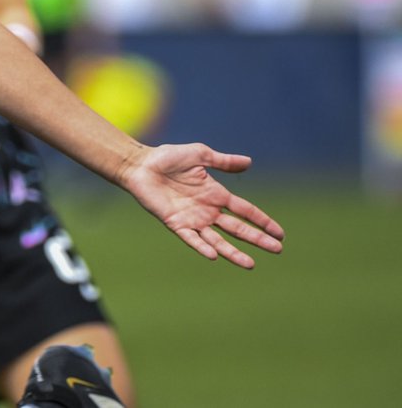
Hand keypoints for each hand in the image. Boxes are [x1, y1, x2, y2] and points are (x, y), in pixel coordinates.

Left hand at [121, 143, 284, 268]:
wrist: (140, 164)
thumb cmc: (167, 157)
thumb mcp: (200, 155)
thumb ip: (223, 161)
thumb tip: (249, 162)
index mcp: (216, 194)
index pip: (245, 210)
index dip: (262, 221)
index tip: (280, 233)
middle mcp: (207, 210)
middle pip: (237, 229)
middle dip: (257, 239)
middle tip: (277, 249)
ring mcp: (193, 219)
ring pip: (218, 240)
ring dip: (234, 252)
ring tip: (251, 264)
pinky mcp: (176, 224)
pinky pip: (191, 239)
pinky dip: (202, 247)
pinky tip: (215, 255)